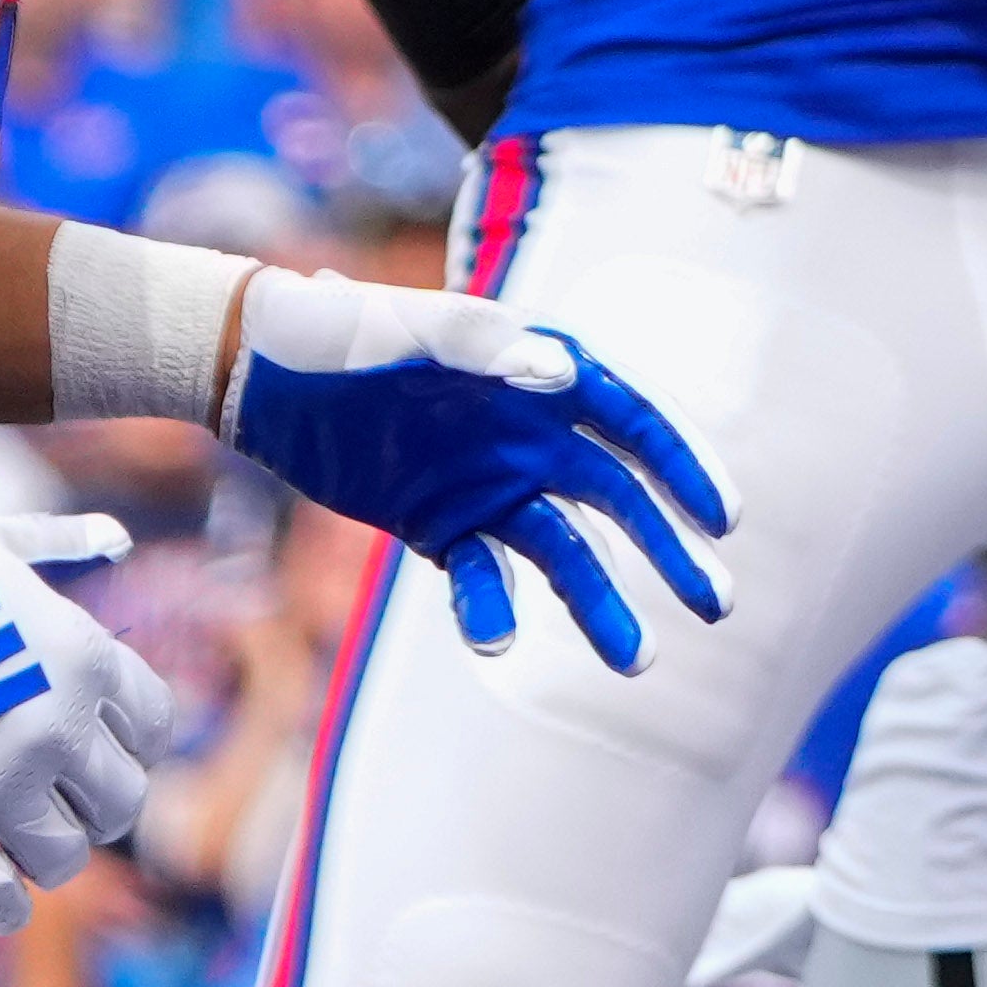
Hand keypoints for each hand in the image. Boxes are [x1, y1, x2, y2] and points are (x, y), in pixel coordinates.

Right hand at [0, 504, 181, 933]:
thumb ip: (60, 543)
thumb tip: (117, 535)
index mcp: (84, 656)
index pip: (154, 726)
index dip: (131, 741)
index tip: (101, 743)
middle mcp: (56, 725)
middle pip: (121, 802)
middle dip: (93, 802)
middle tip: (57, 795)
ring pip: (64, 856)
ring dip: (47, 851)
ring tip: (19, 836)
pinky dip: (2, 908)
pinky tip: (5, 904)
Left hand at [221, 265, 734, 673]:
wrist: (260, 374)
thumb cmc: (343, 328)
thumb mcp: (413, 326)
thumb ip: (489, 345)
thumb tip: (563, 374)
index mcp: (546, 373)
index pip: (638, 424)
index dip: (688, 469)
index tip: (725, 521)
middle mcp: (535, 435)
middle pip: (622, 501)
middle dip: (671, 553)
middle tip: (716, 606)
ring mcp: (493, 487)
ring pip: (566, 555)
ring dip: (602, 605)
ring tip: (637, 661)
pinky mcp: (445, 529)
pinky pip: (483, 578)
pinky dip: (492, 610)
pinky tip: (497, 642)